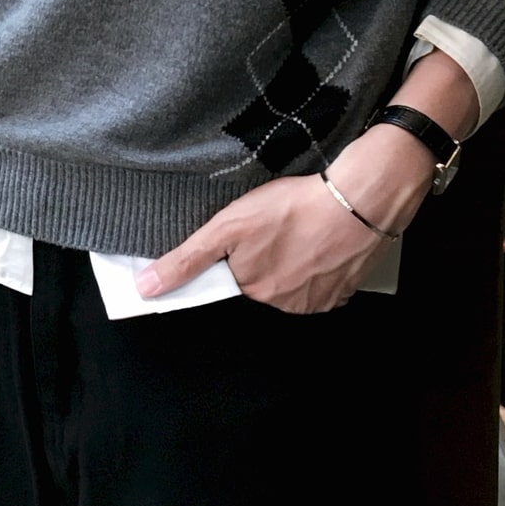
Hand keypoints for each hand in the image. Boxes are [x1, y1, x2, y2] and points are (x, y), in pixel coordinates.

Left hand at [136, 126, 434, 313]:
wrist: (357, 201)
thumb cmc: (292, 208)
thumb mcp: (228, 227)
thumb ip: (187, 259)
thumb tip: (147, 289)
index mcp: (257, 290)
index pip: (237, 276)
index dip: (243, 253)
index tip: (256, 232)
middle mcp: (288, 304)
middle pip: (266, 278)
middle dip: (268, 253)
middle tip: (278, 221)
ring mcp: (321, 299)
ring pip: (297, 278)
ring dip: (297, 257)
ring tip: (302, 226)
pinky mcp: (347, 288)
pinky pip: (326, 278)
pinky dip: (322, 261)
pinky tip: (323, 237)